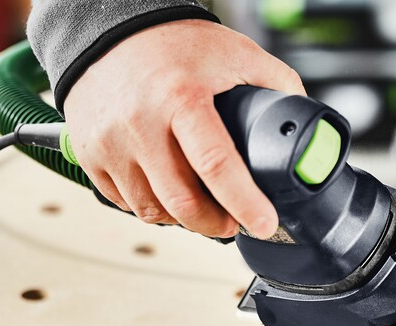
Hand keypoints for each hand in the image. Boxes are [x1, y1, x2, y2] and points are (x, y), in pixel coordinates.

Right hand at [63, 19, 304, 237]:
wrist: (110, 31)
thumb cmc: (173, 43)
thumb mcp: (237, 52)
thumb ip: (277, 84)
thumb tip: (304, 120)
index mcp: (182, 98)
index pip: (216, 164)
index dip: (244, 202)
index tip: (264, 223)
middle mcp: (141, 124)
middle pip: (182, 201)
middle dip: (216, 224)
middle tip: (233, 222)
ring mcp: (111, 143)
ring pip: (153, 210)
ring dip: (184, 219)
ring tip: (201, 206)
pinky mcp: (91, 155)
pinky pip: (126, 203)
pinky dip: (153, 208)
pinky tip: (168, 192)